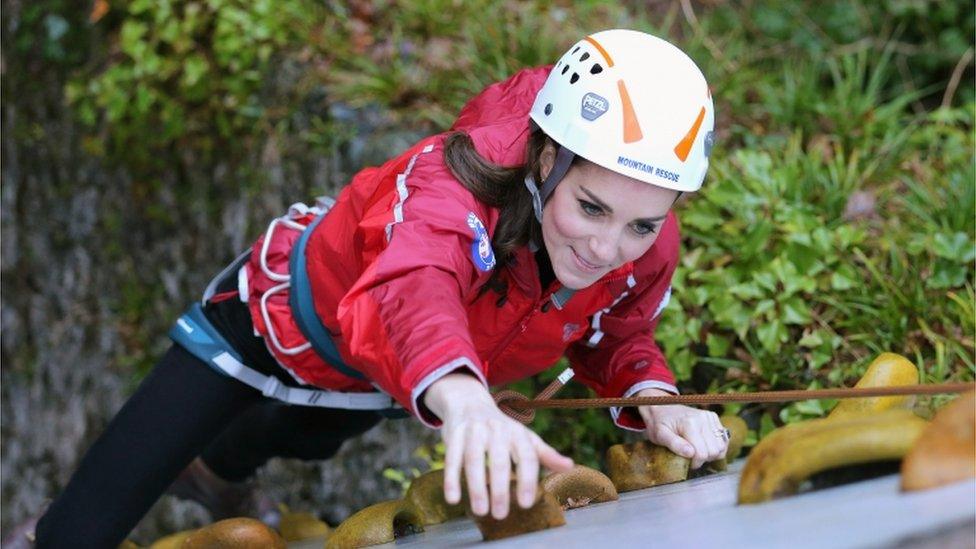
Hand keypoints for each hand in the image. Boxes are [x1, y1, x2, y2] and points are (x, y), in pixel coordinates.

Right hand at [423, 373, 573, 518]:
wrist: (469, 402)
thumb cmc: (502, 428)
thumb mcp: (525, 437)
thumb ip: (545, 454)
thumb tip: (570, 466)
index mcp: (518, 433)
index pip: (526, 456)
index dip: (527, 480)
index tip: (526, 504)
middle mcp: (496, 430)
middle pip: (499, 460)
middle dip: (500, 489)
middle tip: (501, 514)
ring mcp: (474, 431)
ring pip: (474, 460)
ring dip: (477, 487)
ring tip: (481, 511)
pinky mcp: (453, 434)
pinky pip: (451, 458)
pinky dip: (451, 479)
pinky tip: (453, 498)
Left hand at [635, 388, 727, 468]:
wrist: (661, 407)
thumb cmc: (659, 423)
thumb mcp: (659, 435)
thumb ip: (674, 444)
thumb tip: (690, 453)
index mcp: (690, 423)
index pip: (701, 453)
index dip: (694, 463)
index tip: (686, 462)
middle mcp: (703, 418)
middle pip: (714, 451)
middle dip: (703, 459)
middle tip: (691, 457)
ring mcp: (710, 417)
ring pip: (721, 447)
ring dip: (711, 454)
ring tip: (697, 451)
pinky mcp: (713, 417)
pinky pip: (723, 439)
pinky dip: (716, 447)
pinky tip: (704, 446)